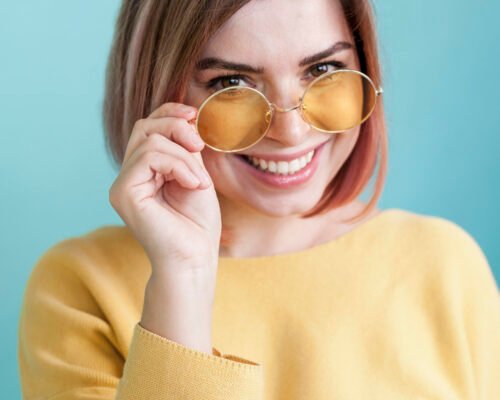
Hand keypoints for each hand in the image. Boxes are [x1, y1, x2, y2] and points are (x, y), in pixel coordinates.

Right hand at [108, 102, 221, 274]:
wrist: (196, 257)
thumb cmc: (198, 222)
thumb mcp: (195, 174)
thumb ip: (185, 148)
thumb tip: (185, 117)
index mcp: (144, 171)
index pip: (148, 127)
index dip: (169, 113)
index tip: (194, 114)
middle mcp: (129, 175)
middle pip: (145, 127)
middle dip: (177, 128)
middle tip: (200, 147)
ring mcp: (122, 184)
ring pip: (150, 140)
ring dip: (185, 156)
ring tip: (199, 181)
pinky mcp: (122, 192)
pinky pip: (149, 157)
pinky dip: (178, 165)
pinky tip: (192, 184)